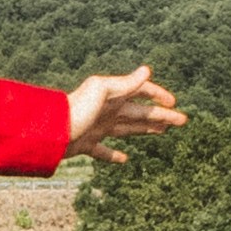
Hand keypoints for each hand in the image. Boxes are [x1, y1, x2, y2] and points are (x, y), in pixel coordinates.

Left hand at [63, 61, 183, 163]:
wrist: (48, 133)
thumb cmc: (74, 110)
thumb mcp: (100, 91)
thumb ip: (123, 83)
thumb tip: (147, 70)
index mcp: (111, 96)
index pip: (140, 91)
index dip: (158, 95)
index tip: (174, 103)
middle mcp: (106, 111)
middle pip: (140, 112)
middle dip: (161, 115)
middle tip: (182, 121)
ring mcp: (97, 128)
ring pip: (128, 129)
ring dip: (146, 129)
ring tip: (163, 132)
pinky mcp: (86, 145)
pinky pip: (103, 151)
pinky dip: (114, 156)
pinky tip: (124, 160)